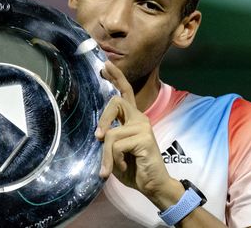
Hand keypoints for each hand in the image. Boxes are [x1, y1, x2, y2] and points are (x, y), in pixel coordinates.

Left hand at [95, 62, 182, 209]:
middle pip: (115, 102)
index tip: (106, 64)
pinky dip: (113, 160)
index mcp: (132, 119)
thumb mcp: (115, 151)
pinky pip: (116, 145)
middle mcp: (139, 118)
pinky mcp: (144, 137)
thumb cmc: (133, 168)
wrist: (152, 185)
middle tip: (98, 136)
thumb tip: (100, 132)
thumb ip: (109, 138)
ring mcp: (143, 126)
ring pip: (111, 133)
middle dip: (103, 119)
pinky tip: (123, 166)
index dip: (116, 77)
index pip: (125, 92)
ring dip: (106, 155)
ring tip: (108, 168)